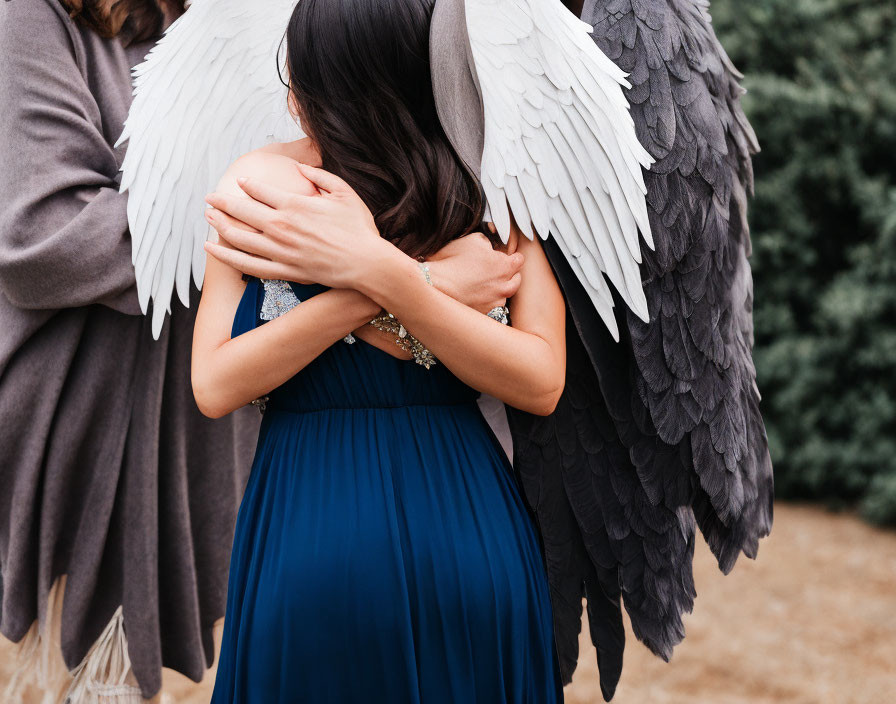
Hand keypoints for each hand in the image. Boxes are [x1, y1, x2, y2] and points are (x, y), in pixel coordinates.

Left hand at [203, 163, 389, 289]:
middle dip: (222, 202)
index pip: (259, 190)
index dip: (247, 184)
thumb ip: (320, 175)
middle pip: (241, 211)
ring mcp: (280, 251)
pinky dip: (227, 256)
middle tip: (210, 197)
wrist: (367, 264)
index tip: (240, 182)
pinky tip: (213, 249)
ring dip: (219, 225)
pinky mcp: (284, 271)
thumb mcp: (344, 192)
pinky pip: (248, 264)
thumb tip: (300, 167)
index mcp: (295, 205)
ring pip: (239, 236)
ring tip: (208, 218)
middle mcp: (282, 227)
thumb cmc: (359, 228)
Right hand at [425, 232, 523, 312]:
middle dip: (509, 274)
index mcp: (504, 266)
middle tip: (495, 272)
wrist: (434, 286)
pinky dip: (486, 303)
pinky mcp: (484, 315)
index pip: (520, 260)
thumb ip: (488, 241)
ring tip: (482, 286)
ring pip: (504, 296)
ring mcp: (494, 303)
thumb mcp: (472, 240)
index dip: (512, 256)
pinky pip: (491, 309)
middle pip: (516, 280)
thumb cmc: (451, 262)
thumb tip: (490, 244)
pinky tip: (475, 297)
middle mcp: (504, 287)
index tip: (505, 257)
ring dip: (497, 290)